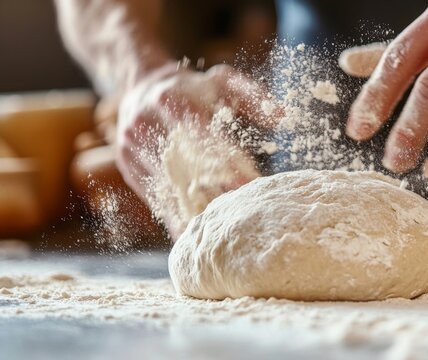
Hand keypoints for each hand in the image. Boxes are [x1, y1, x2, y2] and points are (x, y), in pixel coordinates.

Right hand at [116, 63, 275, 235]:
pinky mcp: (131, 170)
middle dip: (213, 193)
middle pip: (183, 167)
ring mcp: (134, 151)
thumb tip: (284, 116)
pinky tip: (197, 234)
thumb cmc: (193, 87)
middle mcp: (146, 126)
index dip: (224, 163)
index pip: (200, 137)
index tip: (248, 185)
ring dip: (194, 211)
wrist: (142, 89)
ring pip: (167, 188)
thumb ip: (252, 96)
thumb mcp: (222, 81)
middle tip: (240, 216)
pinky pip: (156, 198)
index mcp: (172, 101)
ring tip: (221, 234)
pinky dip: (178, 216)